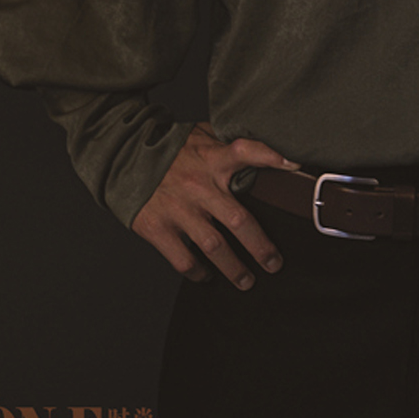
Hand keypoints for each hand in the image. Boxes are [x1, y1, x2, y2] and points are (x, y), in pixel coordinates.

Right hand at [131, 122, 299, 289]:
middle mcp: (199, 185)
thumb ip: (228, 144)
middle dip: (260, 247)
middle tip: (274, 264)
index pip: (246, 151)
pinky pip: (184, 259)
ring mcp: (179, 209)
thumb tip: (265, 147)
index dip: (271, 156)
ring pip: (214, 247)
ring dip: (234, 269)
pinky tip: (207, 276)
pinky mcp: (158, 227)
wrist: (124, 156)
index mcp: (213, 159)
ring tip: (246, 281)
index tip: (294, 166)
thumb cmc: (171, 148)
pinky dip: (198, 273)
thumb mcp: (202, 136)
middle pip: (238, 220)